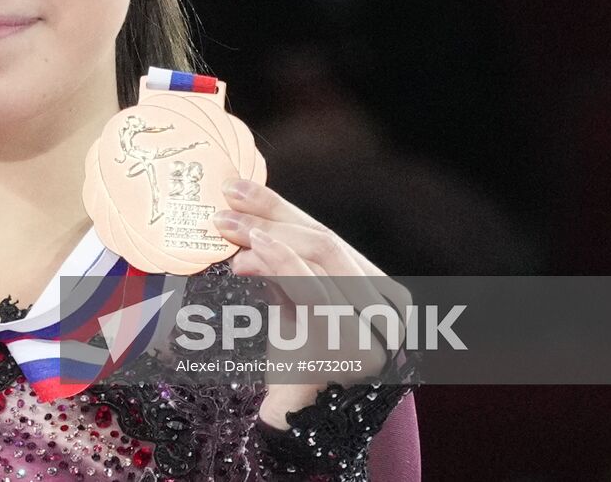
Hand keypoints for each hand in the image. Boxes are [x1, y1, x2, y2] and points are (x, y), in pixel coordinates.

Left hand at [210, 178, 411, 427]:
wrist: (296, 423)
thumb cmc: (295, 361)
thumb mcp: (293, 303)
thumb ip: (283, 264)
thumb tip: (248, 218)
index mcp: (379, 292)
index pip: (324, 237)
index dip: (281, 209)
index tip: (237, 188)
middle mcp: (386, 307)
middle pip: (323, 241)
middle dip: (271, 217)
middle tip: (224, 207)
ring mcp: (373, 326)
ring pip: (319, 257)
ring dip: (266, 236)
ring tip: (227, 229)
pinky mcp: (348, 346)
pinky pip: (312, 290)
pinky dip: (281, 263)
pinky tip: (250, 252)